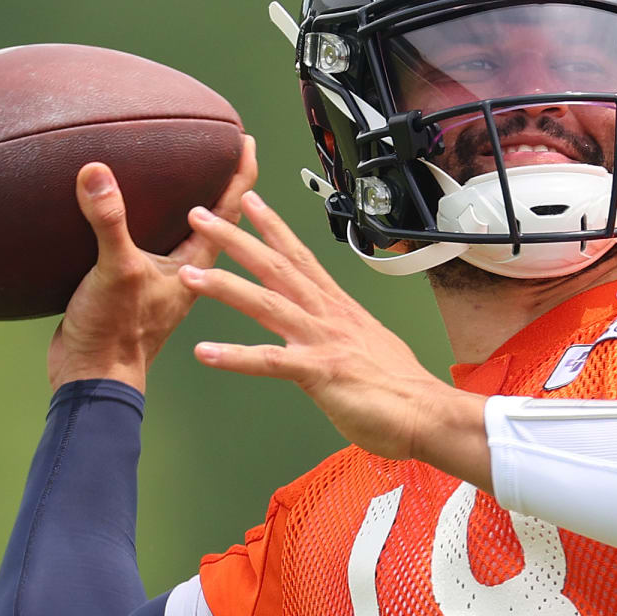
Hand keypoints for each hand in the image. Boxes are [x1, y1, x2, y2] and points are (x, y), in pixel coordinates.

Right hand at [47, 136, 259, 391]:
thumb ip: (110, 222)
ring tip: (183, 177)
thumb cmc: (116, 335)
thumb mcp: (116, 270)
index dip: (241, 173)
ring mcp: (162, 281)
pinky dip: (145, 228)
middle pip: (215, 221)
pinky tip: (124, 218)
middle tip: (222, 149)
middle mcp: (186, 271)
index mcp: (196, 265)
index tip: (247, 142)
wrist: (92, 382)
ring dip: (187, 208)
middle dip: (220, 185)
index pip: (230, 210)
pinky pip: (148, 249)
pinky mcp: (134, 290)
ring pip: (183, 237)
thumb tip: (98, 173)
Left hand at [178, 191, 490, 481]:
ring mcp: (323, 341)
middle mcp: (327, 316)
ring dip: (224, 287)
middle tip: (202, 216)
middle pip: (275, 267)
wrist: (428, 413)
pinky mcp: (320, 373)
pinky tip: (206, 352)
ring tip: (189, 274)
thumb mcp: (369, 346)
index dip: (273, 227)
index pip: (300, 257)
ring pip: (266, 304)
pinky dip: (235, 357)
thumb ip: (343, 335)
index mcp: (338, 308)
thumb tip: (335, 336)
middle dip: (235, 239)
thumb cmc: (402, 388)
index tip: (250, 202)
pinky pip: (270, 362)